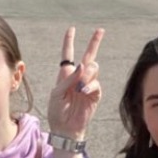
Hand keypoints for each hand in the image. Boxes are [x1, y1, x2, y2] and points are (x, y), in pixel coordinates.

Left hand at [46, 27, 104, 142]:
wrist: (65, 128)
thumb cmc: (57, 111)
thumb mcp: (57, 93)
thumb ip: (68, 79)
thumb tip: (82, 65)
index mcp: (66, 74)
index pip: (68, 54)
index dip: (69, 41)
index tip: (71, 29)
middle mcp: (78, 77)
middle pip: (88, 56)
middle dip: (94, 42)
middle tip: (100, 30)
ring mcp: (88, 85)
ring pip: (93, 68)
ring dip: (87, 74)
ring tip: (80, 86)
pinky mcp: (95, 94)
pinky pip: (96, 84)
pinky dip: (90, 86)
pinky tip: (83, 91)